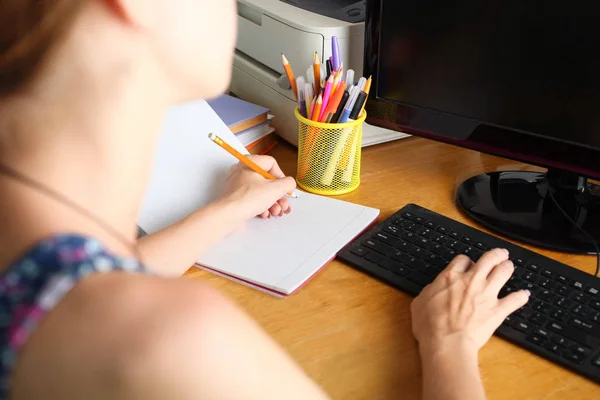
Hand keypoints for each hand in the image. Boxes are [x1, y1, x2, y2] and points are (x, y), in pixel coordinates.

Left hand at [220, 155, 296, 219]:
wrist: (228, 215)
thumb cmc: (247, 198)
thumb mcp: (275, 189)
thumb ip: (288, 183)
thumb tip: (290, 184)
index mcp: (250, 162)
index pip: (272, 164)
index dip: (282, 177)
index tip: (285, 188)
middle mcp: (243, 170)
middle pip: (267, 180)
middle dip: (278, 195)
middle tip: (284, 204)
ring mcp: (238, 184)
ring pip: (261, 191)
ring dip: (272, 202)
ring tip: (276, 212)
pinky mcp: (236, 196)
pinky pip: (253, 198)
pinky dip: (261, 206)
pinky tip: (265, 214)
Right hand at [410, 249, 530, 355]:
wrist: (447, 343)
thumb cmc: (430, 326)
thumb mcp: (419, 302)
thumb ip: (430, 290)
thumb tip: (433, 288)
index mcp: (450, 277)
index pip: (463, 260)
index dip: (466, 261)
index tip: (467, 265)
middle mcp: (471, 281)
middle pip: (488, 259)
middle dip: (496, 254)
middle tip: (500, 254)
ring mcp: (486, 294)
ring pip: (503, 272)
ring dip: (508, 267)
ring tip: (509, 266)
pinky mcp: (497, 310)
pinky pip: (515, 300)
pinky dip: (521, 296)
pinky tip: (524, 294)